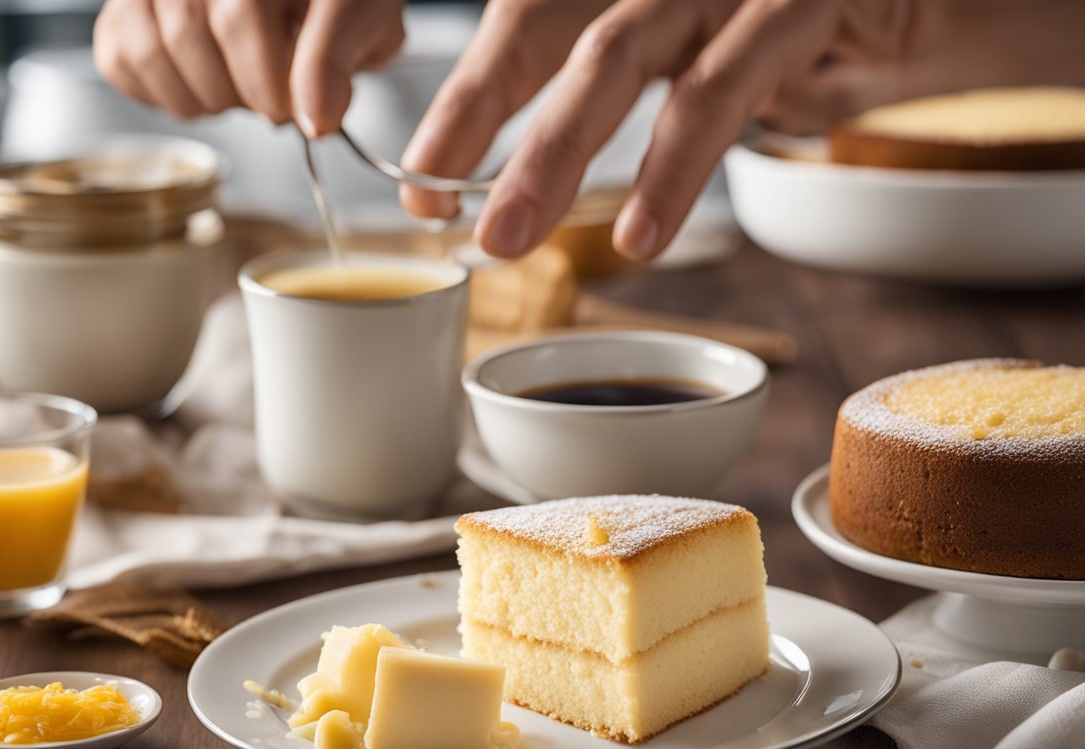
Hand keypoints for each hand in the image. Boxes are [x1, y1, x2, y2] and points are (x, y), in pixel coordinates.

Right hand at [93, 0, 404, 134]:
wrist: (307, 1)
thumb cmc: (333, 1)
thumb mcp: (360, 18)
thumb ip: (337, 60)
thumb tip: (314, 121)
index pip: (241, 15)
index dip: (271, 81)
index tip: (302, 114)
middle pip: (193, 34)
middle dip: (244, 93)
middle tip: (277, 101)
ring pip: (152, 50)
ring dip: (206, 98)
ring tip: (242, 90)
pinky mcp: (124, 6)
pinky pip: (120, 58)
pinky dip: (163, 92)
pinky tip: (205, 84)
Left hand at [399, 0, 933, 261]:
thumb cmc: (811, 34)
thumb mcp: (704, 59)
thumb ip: (632, 88)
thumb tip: (534, 176)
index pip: (524, 22)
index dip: (467, 98)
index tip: (425, 181)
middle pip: (542, 21)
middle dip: (478, 115)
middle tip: (432, 205)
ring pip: (616, 52)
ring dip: (552, 154)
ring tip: (508, 239)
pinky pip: (722, 85)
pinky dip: (675, 166)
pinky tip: (640, 236)